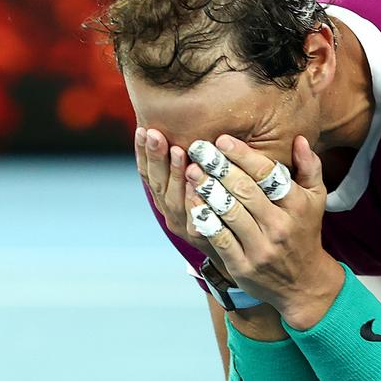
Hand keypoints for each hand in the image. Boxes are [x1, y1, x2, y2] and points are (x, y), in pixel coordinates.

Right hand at [134, 126, 233, 276]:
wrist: (237, 251)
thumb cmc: (219, 209)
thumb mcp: (200, 185)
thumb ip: (193, 163)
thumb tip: (189, 130)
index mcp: (166, 197)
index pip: (148, 173)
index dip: (143, 153)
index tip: (144, 129)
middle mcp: (171, 212)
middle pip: (158, 183)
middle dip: (155, 157)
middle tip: (155, 133)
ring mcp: (185, 226)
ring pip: (174, 199)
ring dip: (175, 174)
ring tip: (177, 150)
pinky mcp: (203, 237)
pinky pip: (196, 218)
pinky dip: (194, 200)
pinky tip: (196, 184)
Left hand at [184, 134, 343, 326]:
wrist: (304, 283)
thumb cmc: (305, 233)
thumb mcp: (316, 200)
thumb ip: (310, 168)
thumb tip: (299, 139)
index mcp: (297, 206)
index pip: (267, 175)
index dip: (243, 155)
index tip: (221, 140)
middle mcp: (280, 226)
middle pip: (244, 191)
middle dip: (219, 167)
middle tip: (198, 148)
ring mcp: (261, 248)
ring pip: (229, 212)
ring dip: (207, 189)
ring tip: (191, 170)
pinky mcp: (243, 266)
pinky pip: (219, 238)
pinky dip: (205, 219)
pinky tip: (193, 202)